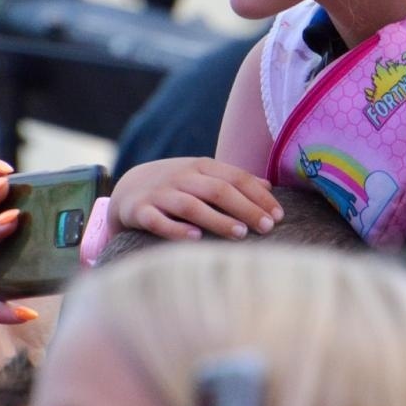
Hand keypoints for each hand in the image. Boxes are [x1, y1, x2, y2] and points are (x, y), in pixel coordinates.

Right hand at [108, 157, 281, 241]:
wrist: (127, 189)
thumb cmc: (176, 186)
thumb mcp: (202, 176)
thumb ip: (233, 180)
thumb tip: (269, 187)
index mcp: (200, 166)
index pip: (235, 177)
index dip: (258, 196)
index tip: (279, 215)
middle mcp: (181, 176)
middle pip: (217, 190)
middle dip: (245, 208)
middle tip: (267, 227)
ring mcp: (159, 194)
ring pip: (191, 205)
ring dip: (217, 220)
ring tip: (240, 234)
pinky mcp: (139, 212)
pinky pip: (158, 221)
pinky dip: (177, 229)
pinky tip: (196, 239)